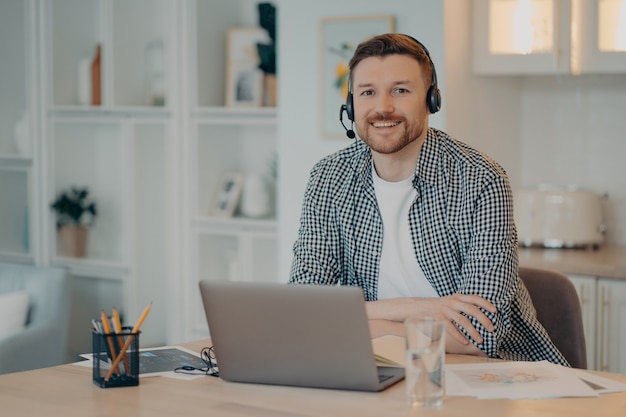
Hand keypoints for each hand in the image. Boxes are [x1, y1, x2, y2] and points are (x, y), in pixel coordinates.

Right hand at [366, 294, 495, 345]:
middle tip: (492, 329)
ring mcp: (445, 310)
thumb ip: (460, 305)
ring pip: (463, 320)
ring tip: (480, 340)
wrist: (414, 307)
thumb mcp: (448, 302)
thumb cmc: (434, 307)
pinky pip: (451, 328)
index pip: (474, 297)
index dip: (486, 303)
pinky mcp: (438, 318)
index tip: (496, 310)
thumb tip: (478, 314)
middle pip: (472, 309)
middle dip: (484, 319)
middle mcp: (452, 302)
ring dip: (474, 331)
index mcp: (456, 297)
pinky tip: (465, 342)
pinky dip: (460, 336)